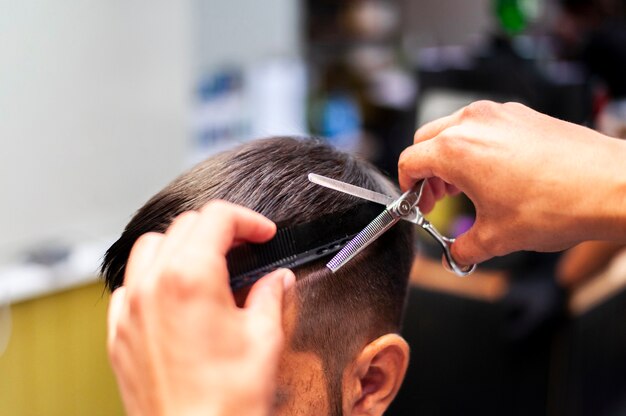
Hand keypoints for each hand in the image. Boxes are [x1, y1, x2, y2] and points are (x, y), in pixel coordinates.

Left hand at [107, 201, 294, 415]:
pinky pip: (129, 286)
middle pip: (184, 226)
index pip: (216, 218)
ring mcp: (130, 310)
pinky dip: (152, 278)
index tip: (262, 235)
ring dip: (181, 246)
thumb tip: (276, 280)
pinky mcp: (119, 334)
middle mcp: (153, 286)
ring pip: (150, 248)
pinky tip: (174, 298)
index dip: (247, 221)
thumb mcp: (264, 338)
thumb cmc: (227, 401)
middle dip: (219, 230)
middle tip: (244, 249)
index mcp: (191, 278)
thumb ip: (270, 295)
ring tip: (207, 266)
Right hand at [399, 101, 625, 264]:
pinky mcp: (522, 114)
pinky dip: (477, 147)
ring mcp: (500, 114)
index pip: (409, 161)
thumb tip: (456, 254)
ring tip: (467, 187)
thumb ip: (463, 247)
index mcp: (455, 149)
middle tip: (438, 197)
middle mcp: (473, 123)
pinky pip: (484, 127)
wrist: (609, 186)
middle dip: (427, 171)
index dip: (407, 187)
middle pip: (427, 141)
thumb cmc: (556, 204)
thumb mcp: (497, 237)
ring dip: (450, 157)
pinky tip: (496, 175)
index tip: (418, 203)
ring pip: (455, 129)